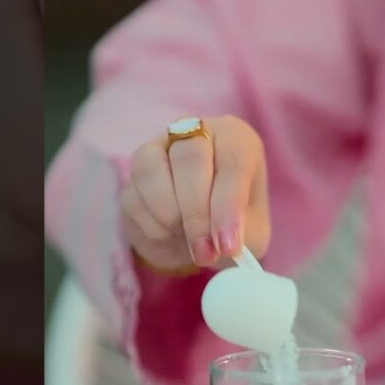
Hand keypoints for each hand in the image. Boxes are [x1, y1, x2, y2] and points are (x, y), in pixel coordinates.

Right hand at [120, 115, 271, 270]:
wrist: (195, 234)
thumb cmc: (228, 225)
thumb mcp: (250, 233)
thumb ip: (244, 235)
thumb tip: (225, 242)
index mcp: (235, 139)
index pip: (233, 161)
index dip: (228, 206)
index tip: (228, 245)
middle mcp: (196, 132)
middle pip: (190, 157)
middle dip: (196, 213)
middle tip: (204, 251)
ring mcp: (159, 146)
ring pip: (152, 170)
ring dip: (169, 216)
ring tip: (186, 240)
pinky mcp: (134, 170)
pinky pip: (134, 195)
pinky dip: (152, 225)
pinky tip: (169, 234)